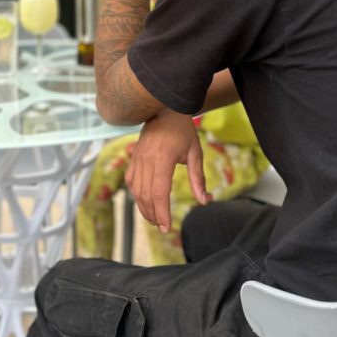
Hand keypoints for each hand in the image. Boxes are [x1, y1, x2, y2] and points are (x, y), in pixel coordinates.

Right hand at [125, 109, 210, 232]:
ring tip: (153, 219)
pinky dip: (136, 194)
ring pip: (136, 190)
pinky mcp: (134, 157)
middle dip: (153, 214)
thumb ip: (198, 178)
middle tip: (161, 227)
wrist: (164, 109)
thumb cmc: (183, 130)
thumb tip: (205, 201)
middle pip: (146, 195)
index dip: (162, 212)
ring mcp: (137, 158)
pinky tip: (144, 202)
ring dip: (144, 207)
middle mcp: (146, 159)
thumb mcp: (195, 152)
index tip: (166, 227)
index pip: (159, 192)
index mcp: (163, 158)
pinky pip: (131, 180)